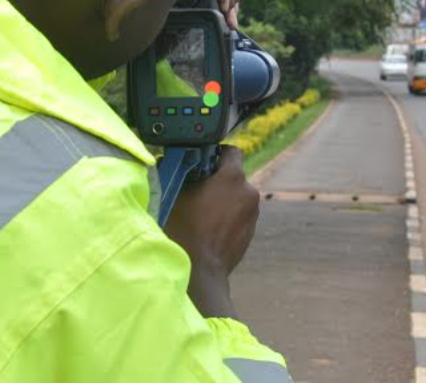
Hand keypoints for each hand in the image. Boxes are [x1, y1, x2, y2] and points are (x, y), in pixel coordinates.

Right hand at [163, 146, 259, 318]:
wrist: (199, 272)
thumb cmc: (184, 230)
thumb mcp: (175, 193)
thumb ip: (181, 172)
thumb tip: (173, 160)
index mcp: (233, 177)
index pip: (231, 152)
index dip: (215, 154)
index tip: (201, 162)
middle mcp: (249, 192)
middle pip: (234, 176)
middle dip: (217, 180)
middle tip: (196, 189)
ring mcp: (253, 214)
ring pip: (237, 197)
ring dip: (223, 199)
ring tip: (201, 213)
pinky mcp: (251, 232)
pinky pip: (239, 215)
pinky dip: (227, 216)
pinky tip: (209, 228)